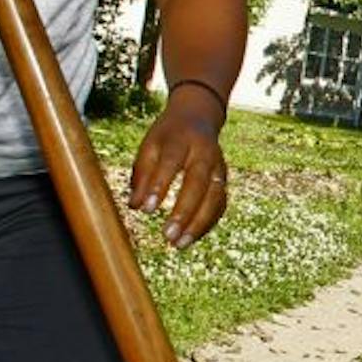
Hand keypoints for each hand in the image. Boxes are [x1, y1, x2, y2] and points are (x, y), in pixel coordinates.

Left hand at [129, 89, 226, 247]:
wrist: (198, 117)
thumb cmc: (167, 136)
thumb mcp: (149, 145)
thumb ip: (141, 173)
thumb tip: (136, 206)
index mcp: (182, 138)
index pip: (171, 162)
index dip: (159, 186)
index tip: (146, 210)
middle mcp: (205, 152)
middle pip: (198, 183)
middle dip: (184, 211)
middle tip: (167, 235)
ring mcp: (219, 167)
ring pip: (215, 197)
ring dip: (198, 223)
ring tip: (179, 244)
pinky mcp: (225, 179)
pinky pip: (220, 204)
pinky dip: (207, 223)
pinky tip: (190, 237)